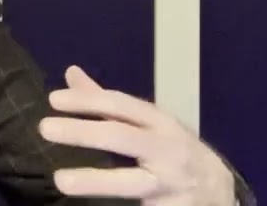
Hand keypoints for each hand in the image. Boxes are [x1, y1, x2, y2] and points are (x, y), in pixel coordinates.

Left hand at [40, 66, 234, 204]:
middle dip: (83, 133)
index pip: (121, 106)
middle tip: (44, 128)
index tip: (54, 100)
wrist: (221, 192)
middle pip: (122, 138)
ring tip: (60, 180)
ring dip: (95, 181)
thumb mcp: (149, 124)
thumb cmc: (173, 151)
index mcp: (160, 123)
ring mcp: (171, 184)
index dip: (88, 101)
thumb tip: (71, 74)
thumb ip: (108, 104)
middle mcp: (167, 151)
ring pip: (131, 182)